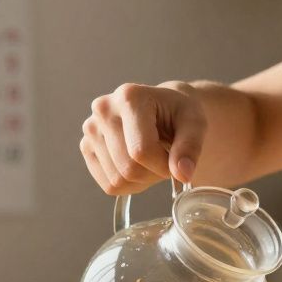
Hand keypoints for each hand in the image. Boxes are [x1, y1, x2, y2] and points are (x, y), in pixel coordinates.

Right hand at [80, 82, 206, 194]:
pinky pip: (108, 184)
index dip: (164, 166)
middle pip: (128, 168)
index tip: (176, 162)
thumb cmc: (179, 114)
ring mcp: (91, 129)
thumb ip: (190, 147)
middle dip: (153, 173)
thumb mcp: (195, 124)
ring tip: (151, 158)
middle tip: (164, 159)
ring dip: (142, 180)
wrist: (164, 109)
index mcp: (129, 98)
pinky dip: (128, 184)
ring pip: (117, 180)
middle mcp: (103, 110)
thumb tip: (183, 174)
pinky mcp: (86, 147)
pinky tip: (137, 164)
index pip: (141, 151)